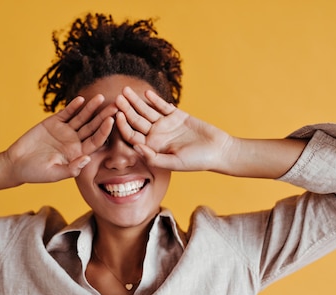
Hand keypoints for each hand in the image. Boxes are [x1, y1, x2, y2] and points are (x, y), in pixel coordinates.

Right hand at [6, 95, 115, 182]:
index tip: (112, 120)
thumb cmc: (35, 173)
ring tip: (101, 97)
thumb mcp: (54, 173)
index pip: (95, 141)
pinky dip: (73, 106)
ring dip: (91, 108)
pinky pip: (66, 113)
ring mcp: (65, 131)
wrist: (16, 164)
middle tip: (117, 105)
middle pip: (93, 127)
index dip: (104, 130)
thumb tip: (87, 158)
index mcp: (78, 154)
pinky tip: (81, 99)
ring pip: (81, 118)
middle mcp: (75, 142)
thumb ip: (71, 168)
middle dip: (104, 116)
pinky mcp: (53, 123)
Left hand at [114, 87, 231, 171]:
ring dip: (137, 101)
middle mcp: (156, 135)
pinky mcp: (176, 115)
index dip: (124, 126)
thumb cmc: (197, 161)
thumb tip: (135, 147)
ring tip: (127, 90)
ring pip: (147, 110)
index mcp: (152, 148)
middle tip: (117, 98)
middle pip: (137, 120)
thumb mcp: (174, 163)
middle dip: (127, 109)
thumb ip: (153, 157)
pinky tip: (147, 93)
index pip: (133, 136)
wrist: (218, 150)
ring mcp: (165, 124)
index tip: (118, 115)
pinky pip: (162, 106)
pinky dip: (155, 99)